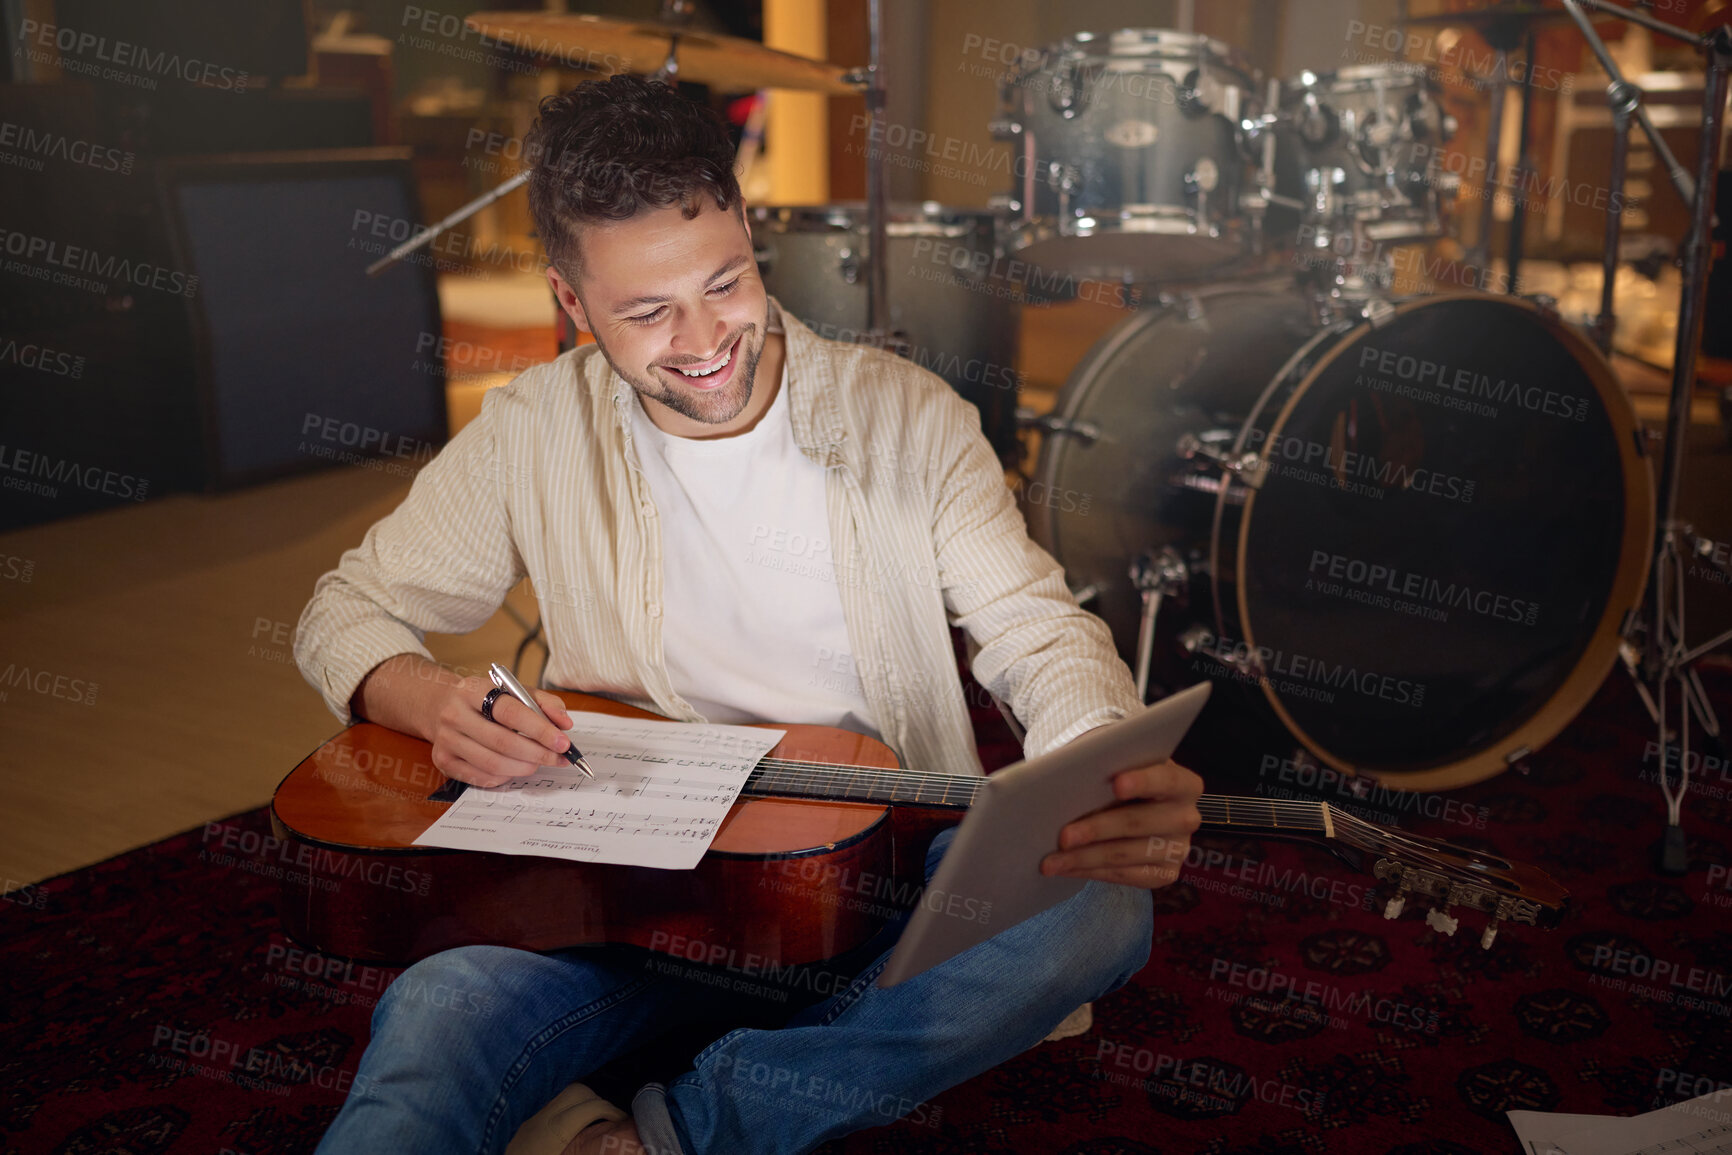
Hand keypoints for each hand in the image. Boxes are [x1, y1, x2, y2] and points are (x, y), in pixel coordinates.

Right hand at [425, 672, 575, 787]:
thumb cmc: (487, 700)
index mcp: (473, 690)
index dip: (540, 730)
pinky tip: (516, 767)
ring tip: (539, 762)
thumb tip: (565, 724)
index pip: (510, 712)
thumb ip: (544, 703)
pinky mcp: (443, 761)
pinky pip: (481, 777)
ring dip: (524, 767)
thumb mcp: (515, 691)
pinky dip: (506, 776)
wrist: (441, 706)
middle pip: (502, 742)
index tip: (563, 742)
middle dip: (537, 753)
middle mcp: (454, 715)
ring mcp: (446, 740)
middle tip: (559, 758)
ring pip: (492, 763)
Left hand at [1039, 760, 1202, 888]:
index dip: (1143, 782)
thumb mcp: (1119, 764)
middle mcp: (1187, 818)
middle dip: (1098, 830)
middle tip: (1063, 837)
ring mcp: (1178, 849)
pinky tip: (1066, 869)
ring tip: (1051, 861)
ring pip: (1126, 855)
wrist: (1130, 803)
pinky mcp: (1165, 874)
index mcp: (1184, 784)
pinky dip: (1090, 872)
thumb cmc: (1119, 776)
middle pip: (1139, 823)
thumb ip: (1108, 765)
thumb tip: (1069, 777)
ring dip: (1085, 858)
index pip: (1167, 780)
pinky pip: (1124, 876)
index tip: (1116, 784)